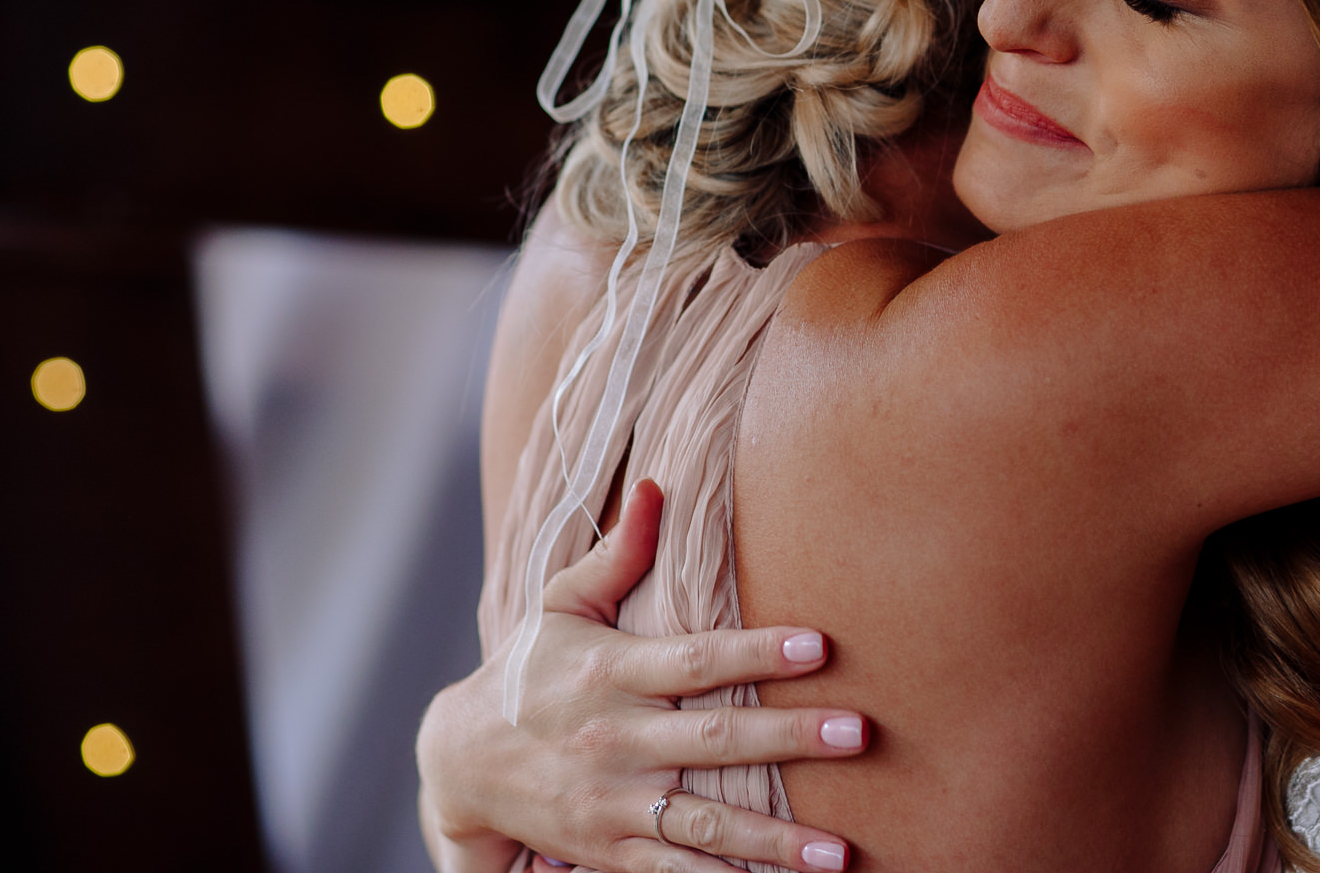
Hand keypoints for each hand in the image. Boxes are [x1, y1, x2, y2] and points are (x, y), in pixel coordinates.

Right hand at [418, 480, 866, 872]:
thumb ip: (619, 552)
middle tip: (859, 732)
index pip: (695, 658)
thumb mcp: (563, 603)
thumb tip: (658, 485)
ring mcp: (611, 803)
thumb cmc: (530, 668)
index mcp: (610, 672)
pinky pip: (672, 872)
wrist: (461, 761)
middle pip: (714, 742)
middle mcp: (614, 739)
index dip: (758, 652)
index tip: (820, 645)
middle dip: (790, 739)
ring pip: (702, 823)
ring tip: (840, 850)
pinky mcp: (608, 851)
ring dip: (773, 841)